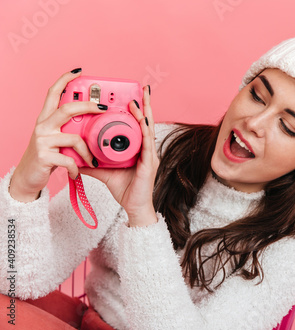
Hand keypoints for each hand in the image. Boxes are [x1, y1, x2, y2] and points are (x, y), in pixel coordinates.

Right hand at [10, 69, 103, 201]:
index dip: (65, 80)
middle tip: (104, 109)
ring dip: (87, 151)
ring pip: (74, 138)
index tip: (78, 71)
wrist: (27, 177)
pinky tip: (76, 172)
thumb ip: (69, 129)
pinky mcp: (44, 156)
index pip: (53, 93)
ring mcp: (42, 140)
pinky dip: (76, 167)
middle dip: (88, 106)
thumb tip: (92, 121)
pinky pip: (69, 160)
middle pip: (67, 109)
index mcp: (46, 119)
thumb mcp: (56, 139)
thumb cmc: (46, 157)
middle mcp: (42, 126)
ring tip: (92, 161)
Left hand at [80, 86, 158, 226]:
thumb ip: (93, 163)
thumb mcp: (105, 172)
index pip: (138, 126)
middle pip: (146, 123)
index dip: (137, 111)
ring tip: (139, 99)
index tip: (132, 96)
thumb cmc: (126, 190)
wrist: (134, 207)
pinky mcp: (149, 163)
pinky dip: (144, 130)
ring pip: (148, 129)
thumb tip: (77, 156)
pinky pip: (147, 143)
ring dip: (144, 113)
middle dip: (145, 105)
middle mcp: (146, 149)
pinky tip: (142, 120)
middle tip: (142, 89)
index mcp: (138, 149)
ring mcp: (149, 155)